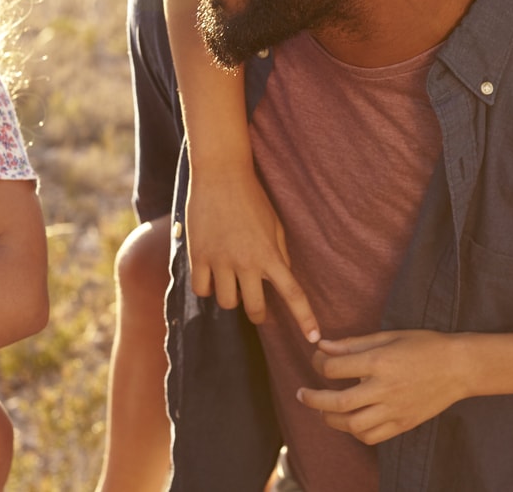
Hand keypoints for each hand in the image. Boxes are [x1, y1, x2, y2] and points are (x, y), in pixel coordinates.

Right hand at [186, 162, 319, 341]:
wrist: (221, 174)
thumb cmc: (252, 197)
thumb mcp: (275, 225)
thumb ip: (279, 254)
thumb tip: (282, 277)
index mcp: (271, 255)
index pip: (293, 294)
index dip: (305, 319)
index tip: (314, 338)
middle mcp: (247, 262)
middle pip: (255, 309)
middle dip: (259, 314)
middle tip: (258, 309)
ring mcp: (221, 261)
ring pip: (227, 302)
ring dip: (231, 297)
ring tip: (231, 282)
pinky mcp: (198, 256)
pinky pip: (201, 290)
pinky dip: (206, 288)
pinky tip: (210, 276)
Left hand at [297, 331, 468, 444]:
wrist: (459, 367)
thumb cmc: (425, 345)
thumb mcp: (389, 336)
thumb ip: (354, 344)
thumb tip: (323, 346)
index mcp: (380, 361)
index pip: (335, 368)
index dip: (318, 363)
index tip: (317, 360)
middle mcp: (384, 388)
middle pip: (338, 401)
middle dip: (313, 399)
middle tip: (302, 394)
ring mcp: (394, 409)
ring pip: (352, 425)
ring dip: (331, 419)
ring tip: (324, 410)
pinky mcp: (403, 423)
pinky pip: (372, 436)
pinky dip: (355, 432)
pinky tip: (350, 421)